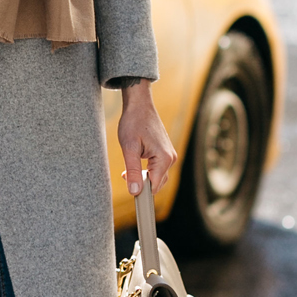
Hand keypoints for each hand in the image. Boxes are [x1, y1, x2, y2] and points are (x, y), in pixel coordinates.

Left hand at [117, 81, 176, 196]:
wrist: (139, 105)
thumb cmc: (133, 123)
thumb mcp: (129, 148)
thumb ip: (133, 171)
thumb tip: (135, 191)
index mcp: (164, 158)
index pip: (154, 186)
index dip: (141, 191)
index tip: (128, 187)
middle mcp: (171, 158)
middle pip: (157, 184)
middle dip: (141, 183)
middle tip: (125, 174)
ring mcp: (170, 155)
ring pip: (157, 177)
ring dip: (143, 176)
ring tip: (128, 167)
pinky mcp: (166, 152)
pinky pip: (157, 169)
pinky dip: (146, 170)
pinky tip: (135, 162)